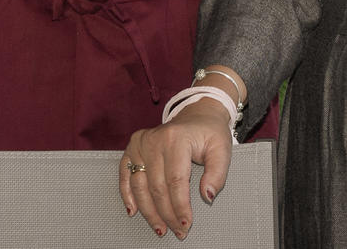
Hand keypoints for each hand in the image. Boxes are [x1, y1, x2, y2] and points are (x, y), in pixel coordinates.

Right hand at [123, 102, 233, 239]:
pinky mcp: (132, 147)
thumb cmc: (210, 133)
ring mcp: (141, 143)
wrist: (197, 114)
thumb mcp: (222, 149)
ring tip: (160, 228)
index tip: (186, 224)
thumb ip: (217, 174)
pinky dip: (127, 195)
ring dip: (148, 211)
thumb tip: (207, 197)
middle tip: (177, 231)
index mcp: (177, 138)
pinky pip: (125, 175)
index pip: (175, 181)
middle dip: (167, 214)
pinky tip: (133, 211)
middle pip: (157, 187)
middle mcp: (155, 139)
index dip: (180, 206)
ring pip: (140, 185)